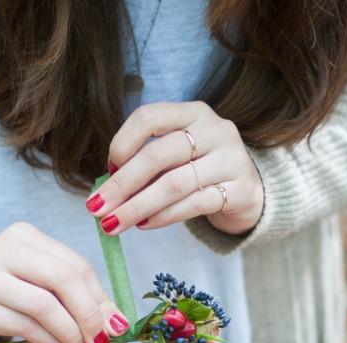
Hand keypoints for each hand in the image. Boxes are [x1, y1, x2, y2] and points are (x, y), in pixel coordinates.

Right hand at [0, 222, 128, 342]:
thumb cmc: (6, 295)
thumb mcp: (42, 288)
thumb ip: (80, 303)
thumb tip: (118, 333)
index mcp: (24, 236)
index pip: (75, 265)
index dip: (101, 299)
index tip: (118, 328)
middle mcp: (2, 249)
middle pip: (62, 279)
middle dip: (90, 316)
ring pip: (44, 305)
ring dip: (70, 333)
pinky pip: (24, 326)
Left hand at [85, 101, 263, 236]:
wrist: (250, 191)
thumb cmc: (201, 170)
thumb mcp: (178, 154)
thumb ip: (147, 162)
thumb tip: (105, 189)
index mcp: (194, 113)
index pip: (149, 117)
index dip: (122, 143)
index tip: (106, 170)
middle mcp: (215, 130)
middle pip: (158, 155)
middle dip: (121, 184)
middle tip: (96, 208)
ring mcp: (230, 159)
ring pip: (174, 184)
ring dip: (137, 206)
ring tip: (114, 223)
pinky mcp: (239, 190)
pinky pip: (194, 204)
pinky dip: (164, 217)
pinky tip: (144, 225)